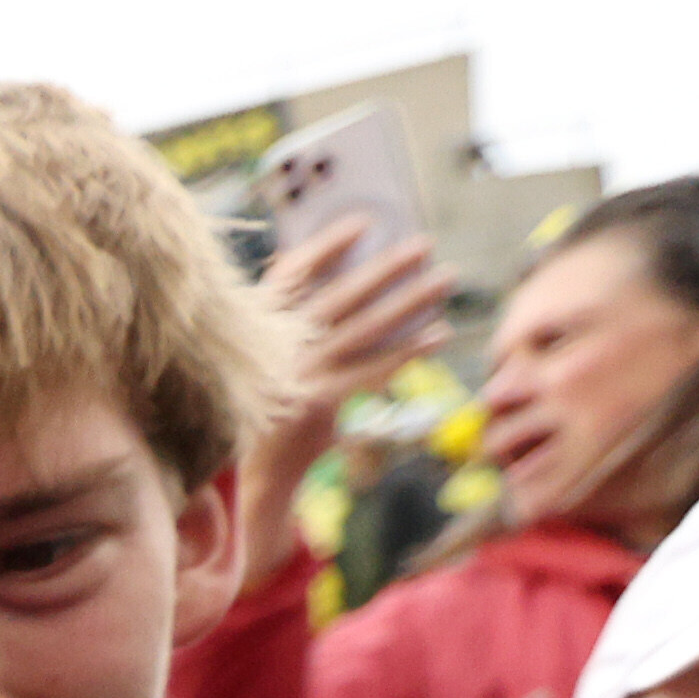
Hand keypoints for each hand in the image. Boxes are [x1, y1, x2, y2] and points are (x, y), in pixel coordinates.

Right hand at [232, 217, 453, 562]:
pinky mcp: (319, 402)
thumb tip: (342, 277)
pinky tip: (439, 334)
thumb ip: (290, 322)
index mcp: (255, 327)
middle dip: (386, 267)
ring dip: (410, 300)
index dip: (327, 246)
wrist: (253, 474)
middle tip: (424, 245)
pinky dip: (409, 351)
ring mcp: (297, 374)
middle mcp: (274, 346)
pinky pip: (374, 368)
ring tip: (445, 278)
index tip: (364, 223)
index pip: (291, 273)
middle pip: (340, 295)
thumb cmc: (267, 408)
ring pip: (365, 328)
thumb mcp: (266, 360)